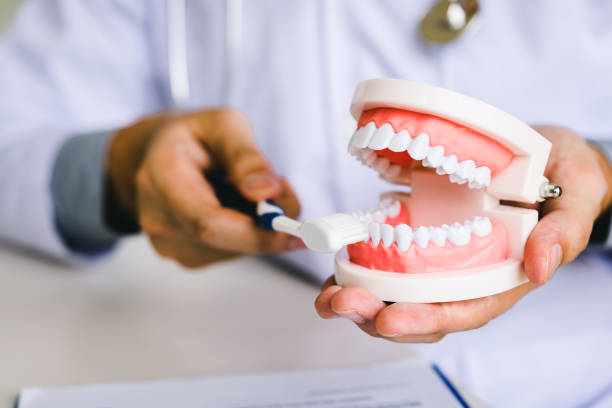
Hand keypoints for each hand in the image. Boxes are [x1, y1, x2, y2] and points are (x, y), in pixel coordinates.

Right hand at [106, 109, 300, 267]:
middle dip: (269, 224)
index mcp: (160, 178)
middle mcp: (158, 218)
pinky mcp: (186, 256)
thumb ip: (245, 156)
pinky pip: (231, 251)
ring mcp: (169, 243)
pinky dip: (246, 231)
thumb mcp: (222, 124)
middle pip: (226, 240)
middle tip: (287, 191)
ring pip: (236, 248)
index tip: (297, 231)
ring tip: (246, 186)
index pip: (209, 223)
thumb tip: (268, 193)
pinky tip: (234, 204)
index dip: (257, 233)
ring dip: (258, 223)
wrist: (156, 155)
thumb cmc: (193, 136)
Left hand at [315, 125, 611, 342]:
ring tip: (327, 296)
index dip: (426, 319)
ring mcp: (443, 258)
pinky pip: (390, 261)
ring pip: (398, 293)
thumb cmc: (566, 179)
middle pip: (421, 310)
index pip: (464, 310)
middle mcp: (468, 275)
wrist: (548, 157)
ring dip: (361, 299)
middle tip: (339, 302)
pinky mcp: (425, 236)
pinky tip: (335, 271)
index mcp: (504, 276)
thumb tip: (540, 267)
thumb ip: (564, 230)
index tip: (389, 319)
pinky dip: (361, 270)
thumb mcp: (578, 194)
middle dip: (377, 315)